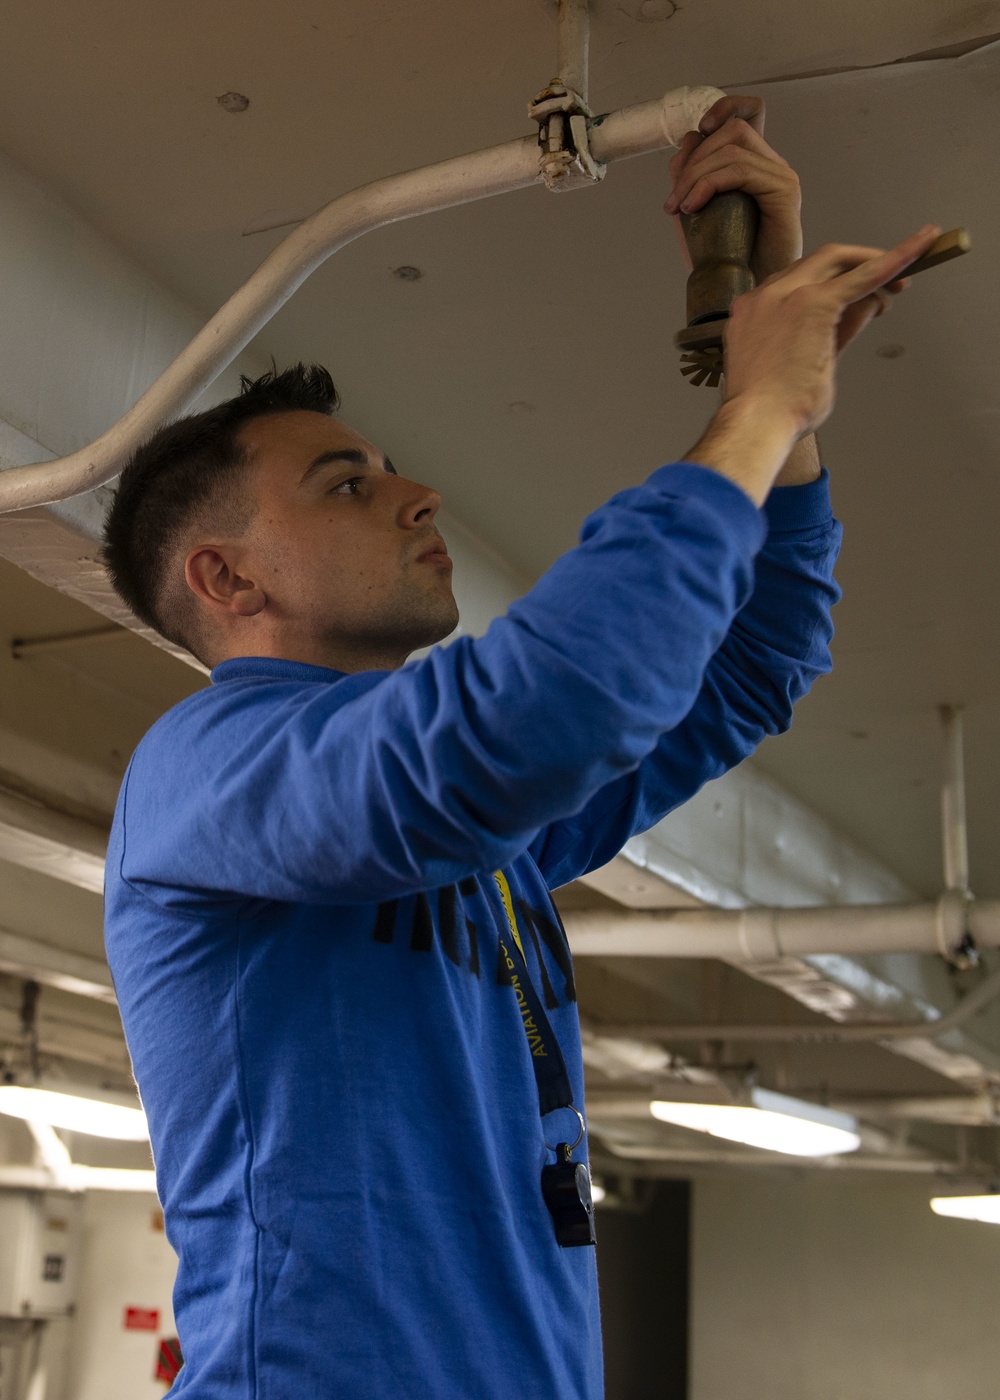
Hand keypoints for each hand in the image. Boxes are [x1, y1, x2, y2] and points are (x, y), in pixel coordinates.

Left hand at [665, 95, 801, 280]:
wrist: (747, 290)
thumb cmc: (726, 257)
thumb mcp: (698, 210)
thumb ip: (691, 177)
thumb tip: (683, 145)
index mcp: (754, 164)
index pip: (748, 113)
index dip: (724, 107)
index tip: (698, 129)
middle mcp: (771, 164)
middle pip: (732, 130)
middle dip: (693, 159)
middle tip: (674, 199)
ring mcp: (781, 175)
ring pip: (734, 146)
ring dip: (697, 173)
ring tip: (681, 207)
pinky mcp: (785, 191)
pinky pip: (742, 170)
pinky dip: (710, 184)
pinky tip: (694, 207)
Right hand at [685, 225, 938, 504]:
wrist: (758, 423)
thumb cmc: (774, 409)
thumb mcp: (805, 364)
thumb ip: (833, 333)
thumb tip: (864, 307)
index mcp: (753, 312)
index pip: (800, 283)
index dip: (832, 281)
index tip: (854, 290)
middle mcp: (765, 296)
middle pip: (818, 262)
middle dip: (857, 264)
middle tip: (890, 282)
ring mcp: (786, 294)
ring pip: (838, 262)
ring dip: (872, 268)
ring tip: (899, 287)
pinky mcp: (813, 301)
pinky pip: (863, 274)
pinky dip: (892, 260)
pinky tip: (917, 251)